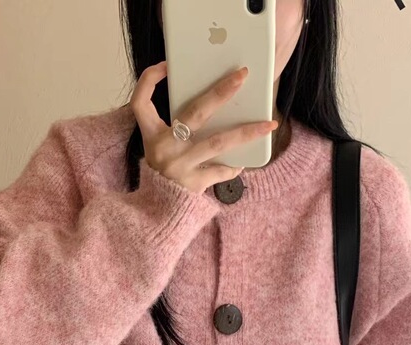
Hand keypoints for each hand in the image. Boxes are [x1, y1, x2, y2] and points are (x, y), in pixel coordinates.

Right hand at [130, 61, 277, 194]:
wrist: (158, 212)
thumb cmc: (163, 172)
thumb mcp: (157, 147)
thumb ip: (173, 125)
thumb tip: (213, 102)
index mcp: (151, 134)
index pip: (141, 101)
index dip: (149, 79)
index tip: (166, 66)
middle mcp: (165, 148)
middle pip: (195, 113)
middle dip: (220, 92)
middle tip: (242, 76)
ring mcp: (180, 166)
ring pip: (218, 142)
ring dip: (246, 132)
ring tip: (269, 124)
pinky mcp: (194, 184)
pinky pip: (221, 169)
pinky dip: (234, 165)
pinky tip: (244, 160)